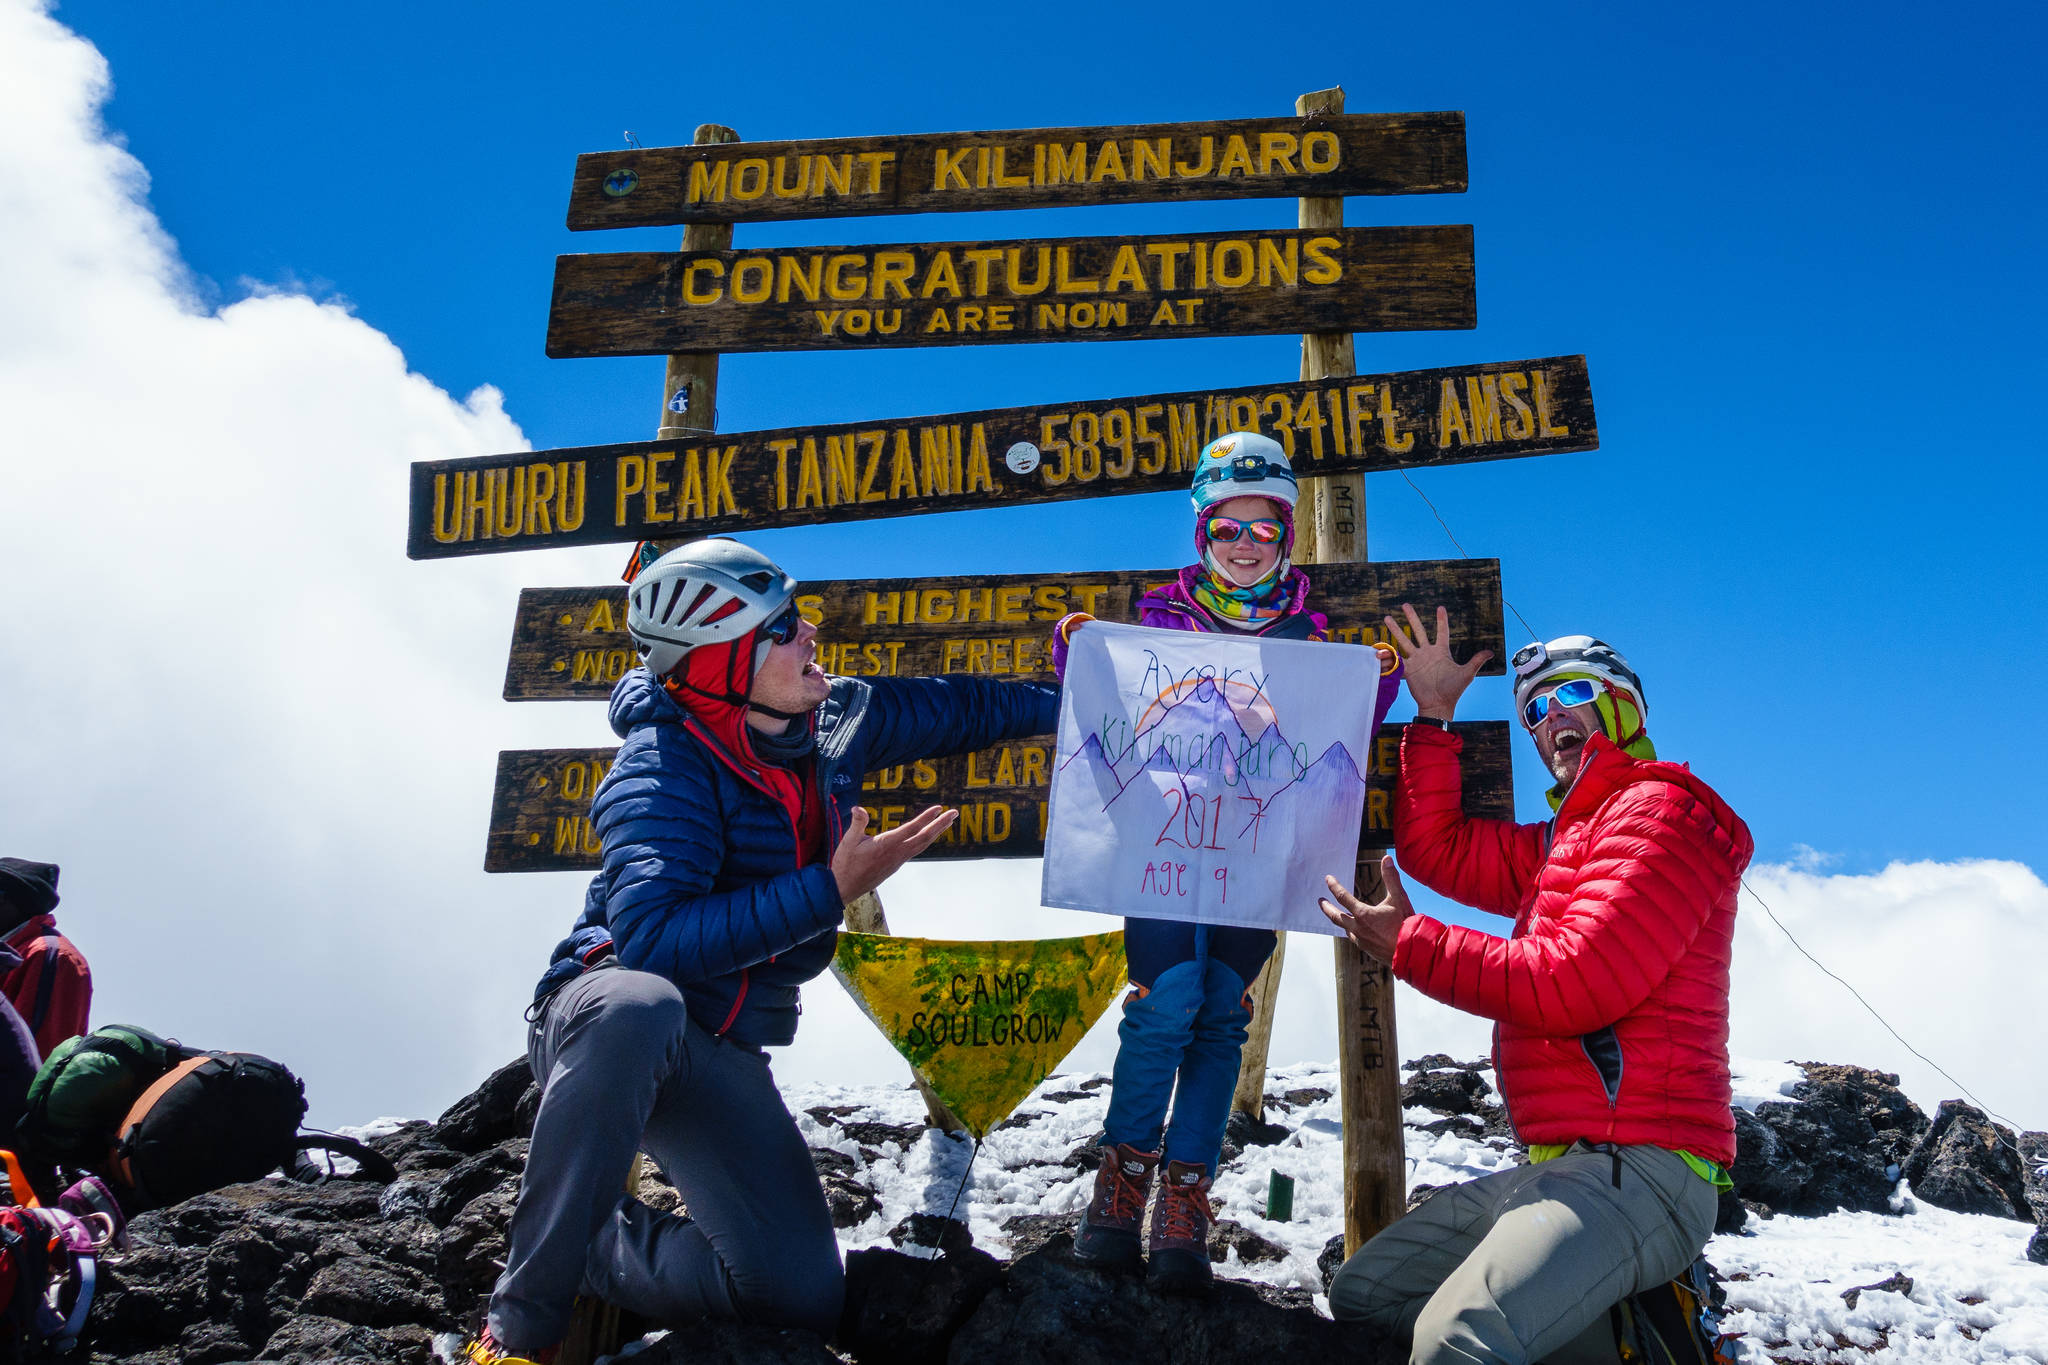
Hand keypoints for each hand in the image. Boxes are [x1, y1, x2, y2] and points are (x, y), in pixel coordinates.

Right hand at [830, 804, 957, 903]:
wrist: (844, 889)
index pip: (912, 828)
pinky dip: (925, 841)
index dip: (927, 818)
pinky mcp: (895, 866)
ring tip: (946, 822)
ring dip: (936, 832)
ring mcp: (898, 861)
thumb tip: (858, 808)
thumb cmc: (845, 864)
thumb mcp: (848, 841)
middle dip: (940, 824)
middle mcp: (897, 853)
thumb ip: (857, 824)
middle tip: (955, 813)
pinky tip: (927, 837)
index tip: (940, 808)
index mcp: (887, 845)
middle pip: (924, 837)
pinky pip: (915, 850)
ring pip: (922, 845)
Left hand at [1319, 854, 1414, 962]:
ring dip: (1339, 921)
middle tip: (1320, 902)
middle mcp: (1358, 929)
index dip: (1334, 886)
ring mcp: (1361, 941)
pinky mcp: (1367, 950)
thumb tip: (1386, 859)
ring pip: (1345, 929)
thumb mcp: (1399, 898)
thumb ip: (1391, 878)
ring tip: (1337, 916)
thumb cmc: (1406, 924)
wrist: (1413, 952)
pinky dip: (1351, 931)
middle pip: (1336, 916)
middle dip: (1327, 908)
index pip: (1342, 897)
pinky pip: (1355, 939)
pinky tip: (1355, 931)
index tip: (1328, 879)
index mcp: (1363, 914)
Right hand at [1382, 604, 1492, 719]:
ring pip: (1404, 640)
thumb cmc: (1453, 690)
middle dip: (1412, 618)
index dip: (1441, 620)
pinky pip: (1397, 658)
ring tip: (1387, 618)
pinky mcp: (1408, 669)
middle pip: (1418, 631)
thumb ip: (1476, 661)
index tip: (1440, 608)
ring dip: (1396, 629)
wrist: (1438, 704)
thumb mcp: (1467, 673)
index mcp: (1441, 652)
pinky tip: (1380, 645)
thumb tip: (1491, 652)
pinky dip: (1389, 653)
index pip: (1442, 632)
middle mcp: (1427, 653)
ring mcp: (1416, 660)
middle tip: (1405, 605)